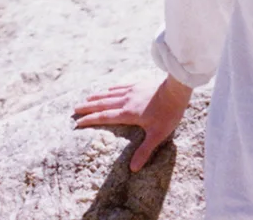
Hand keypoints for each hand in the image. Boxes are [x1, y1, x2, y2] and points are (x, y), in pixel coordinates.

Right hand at [73, 76, 192, 171]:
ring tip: (87, 98)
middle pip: (103, 104)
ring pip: (110, 94)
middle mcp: (126, 101)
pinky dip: (113, 89)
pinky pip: (122, 86)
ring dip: (98, 96)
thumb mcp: (157, 135)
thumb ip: (144, 151)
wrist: (177, 90)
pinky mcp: (139, 84)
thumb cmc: (168, 113)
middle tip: (75, 108)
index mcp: (128, 113)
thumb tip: (133, 168)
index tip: (78, 122)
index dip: (90, 120)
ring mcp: (132, 91)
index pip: (105, 117)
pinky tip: (109, 88)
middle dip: (88, 107)